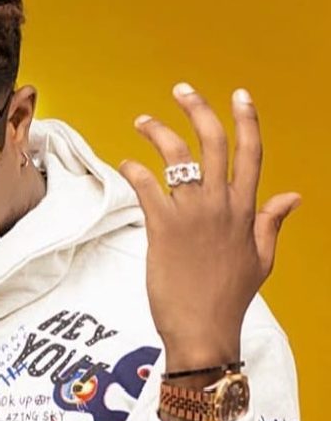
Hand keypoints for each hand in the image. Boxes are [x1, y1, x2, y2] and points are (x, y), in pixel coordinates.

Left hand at [118, 83, 299, 376]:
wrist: (203, 330)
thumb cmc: (229, 296)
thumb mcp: (260, 259)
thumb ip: (272, 222)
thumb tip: (294, 195)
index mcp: (246, 211)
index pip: (251, 154)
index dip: (247, 120)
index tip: (240, 95)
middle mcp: (221, 207)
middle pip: (213, 144)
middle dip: (198, 110)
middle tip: (182, 90)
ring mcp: (192, 216)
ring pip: (178, 159)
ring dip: (158, 133)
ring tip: (143, 121)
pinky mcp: (163, 228)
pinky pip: (147, 187)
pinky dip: (135, 170)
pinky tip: (126, 163)